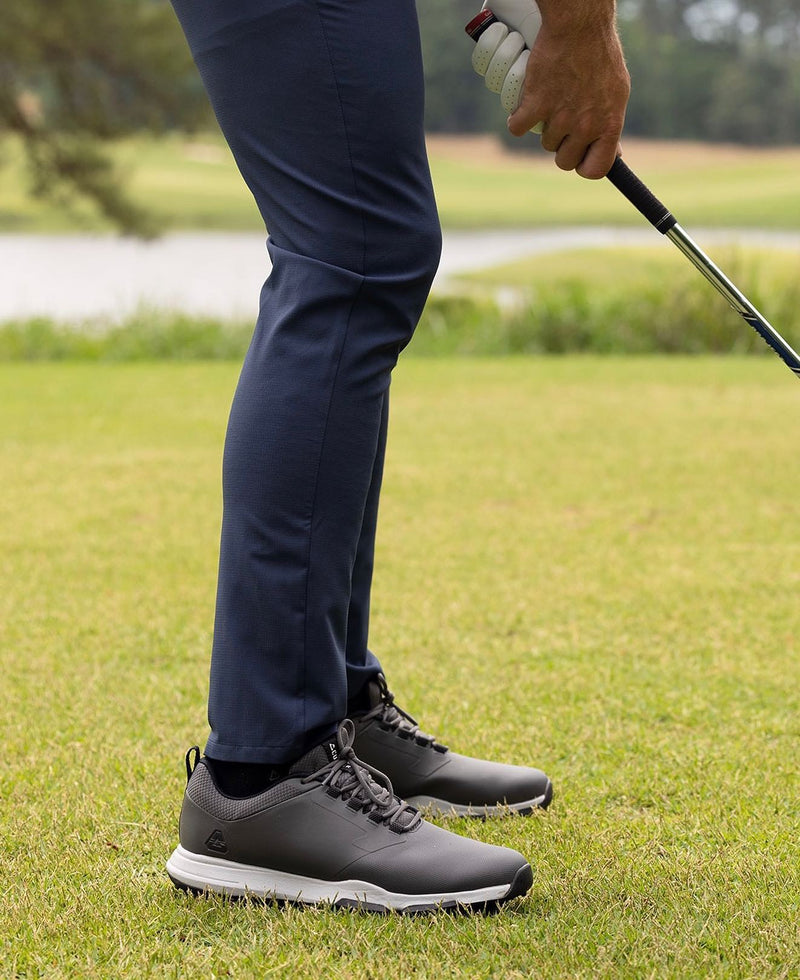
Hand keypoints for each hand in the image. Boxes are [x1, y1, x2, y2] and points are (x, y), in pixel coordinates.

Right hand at [507, 17, 629, 178]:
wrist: (579, 24)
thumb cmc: (599, 55)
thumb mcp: (616, 92)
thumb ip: (611, 125)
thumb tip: (616, 154)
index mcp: (609, 124)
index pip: (596, 169)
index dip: (585, 166)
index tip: (579, 155)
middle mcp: (586, 124)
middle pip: (564, 161)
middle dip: (562, 147)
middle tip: (563, 124)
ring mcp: (560, 115)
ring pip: (545, 143)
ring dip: (544, 126)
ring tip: (552, 101)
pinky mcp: (536, 103)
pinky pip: (518, 128)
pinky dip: (517, 120)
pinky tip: (523, 107)